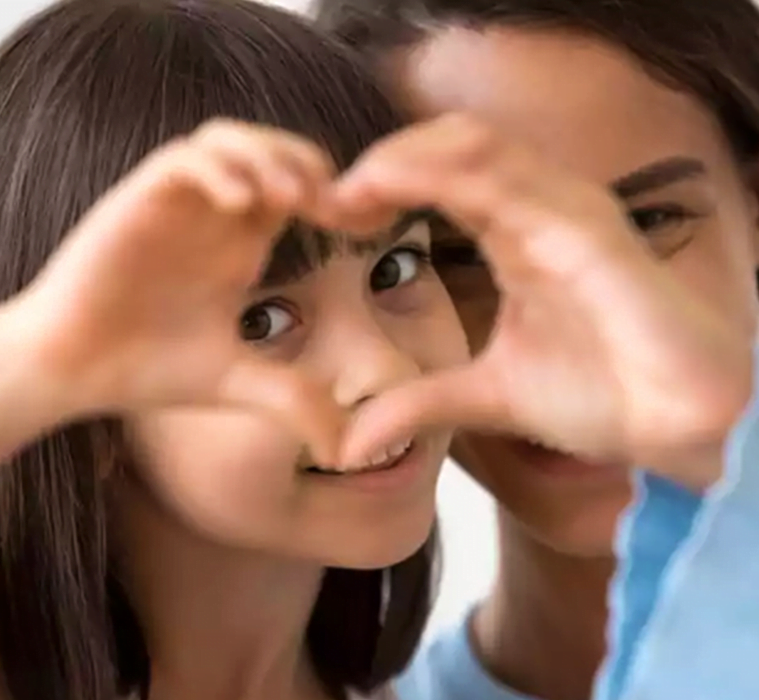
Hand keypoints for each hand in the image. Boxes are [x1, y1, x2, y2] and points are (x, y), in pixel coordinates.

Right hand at [11, 119, 343, 463]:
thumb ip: (292, 400)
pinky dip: (218, 170)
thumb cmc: (148, 368)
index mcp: (241, 245)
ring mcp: (175, 205)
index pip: (298, 192)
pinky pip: (183, 161)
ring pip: (228, 140)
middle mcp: (212, 217)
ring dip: (266, 157)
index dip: (338, 199)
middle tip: (332, 204)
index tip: (367, 226)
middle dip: (309, 164)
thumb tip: (345, 450)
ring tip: (291, 198)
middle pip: (272, 150)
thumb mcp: (238, 383)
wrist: (71, 369)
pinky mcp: (136, 201)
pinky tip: (241, 206)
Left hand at [330, 114, 753, 488]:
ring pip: (480, 145)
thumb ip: (419, 404)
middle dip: (384, 160)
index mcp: (515, 233)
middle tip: (330, 200)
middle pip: (451, 144)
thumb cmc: (599, 393)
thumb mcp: (485, 397)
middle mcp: (540, 209)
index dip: (380, 184)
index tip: (330, 216)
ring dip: (406, 157)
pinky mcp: (594, 234)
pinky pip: (519, 184)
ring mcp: (569, 213)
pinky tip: (401, 192)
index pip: (440, 175)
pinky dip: (452, 176)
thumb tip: (348, 444)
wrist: (676, 425)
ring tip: (353, 191)